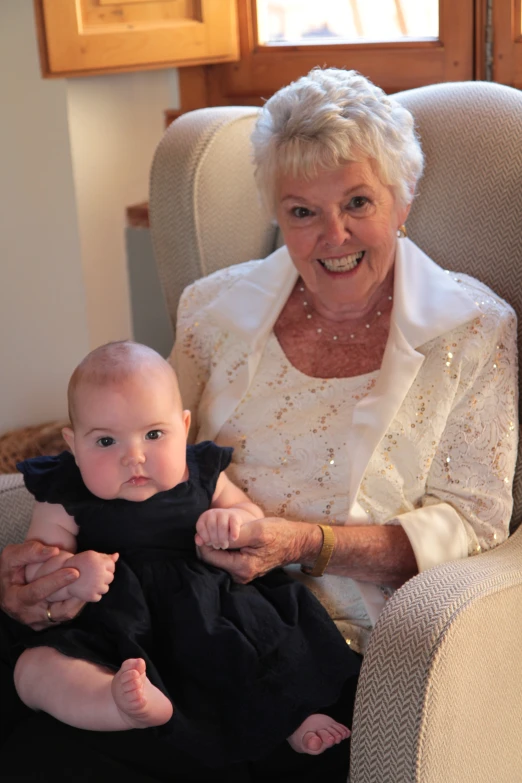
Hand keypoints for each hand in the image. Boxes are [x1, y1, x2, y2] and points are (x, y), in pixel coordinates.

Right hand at [0, 540, 82, 629]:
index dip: (56, 582)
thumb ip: (29, 551)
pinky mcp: (49, 622)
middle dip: (75, 594)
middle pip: (57, 610)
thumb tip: (53, 551)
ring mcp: (39, 621)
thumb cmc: (10, 571)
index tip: (74, 572)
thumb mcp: (11, 556)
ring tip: (91, 582)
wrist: (9, 587)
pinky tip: (85, 588)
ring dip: (80, 599)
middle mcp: (28, 615)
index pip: (37, 592)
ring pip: (65, 614)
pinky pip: (66, 615)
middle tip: (89, 578)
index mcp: (15, 599)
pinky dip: (77, 602)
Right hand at [65, 551, 118, 601]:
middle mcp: (99, 574)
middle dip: (104, 576)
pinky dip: (94, 594)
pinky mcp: (90, 596)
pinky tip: (87, 589)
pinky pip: (99, 597)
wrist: (59, 575)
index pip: (112, 565)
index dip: (106, 566)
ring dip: (100, 586)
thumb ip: (105, 556)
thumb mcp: (90, 556)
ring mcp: (95, 586)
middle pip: (110, 577)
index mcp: (100, 563)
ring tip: (90, 582)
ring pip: (106, 588)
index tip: (98, 567)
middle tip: (93, 575)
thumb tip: (117, 555)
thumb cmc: (77, 563)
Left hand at [195, 509, 243, 549]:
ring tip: (224, 545)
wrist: (233, 517)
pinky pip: (233, 525)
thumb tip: (198, 542)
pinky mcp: (234, 516)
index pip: (201, 528)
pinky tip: (233, 539)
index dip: (205, 538)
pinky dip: (234, 533)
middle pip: (212, 528)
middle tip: (218, 546)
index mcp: (204, 516)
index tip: (210, 543)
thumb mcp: (208, 531)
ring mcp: (224, 513)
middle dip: (215, 541)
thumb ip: (202, 537)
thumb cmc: (218, 527)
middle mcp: (213, 513)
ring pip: (222, 527)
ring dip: (223, 539)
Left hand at [198, 517, 318, 583]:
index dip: (204, 541)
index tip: (205, 527)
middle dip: (208, 544)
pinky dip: (223, 549)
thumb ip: (232, 536)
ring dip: (215, 546)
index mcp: (242, 567)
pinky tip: (228, 538)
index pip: (209, 556)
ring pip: (218, 560)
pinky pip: (226, 560)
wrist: (295, 542)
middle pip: (212, 560)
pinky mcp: (244, 570)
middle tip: (211, 527)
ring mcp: (242, 574)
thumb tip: (207, 539)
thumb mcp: (256, 530)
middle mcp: (240, 576)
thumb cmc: (278, 533)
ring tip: (220, 531)